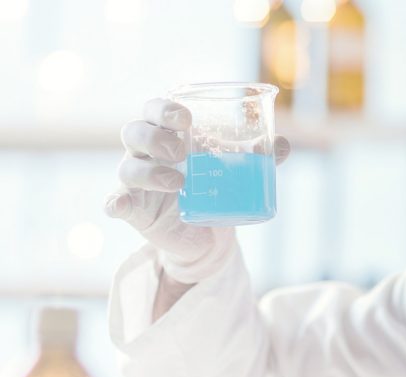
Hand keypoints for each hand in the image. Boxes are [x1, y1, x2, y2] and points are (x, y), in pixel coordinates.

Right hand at [104, 98, 290, 282]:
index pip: (155, 109)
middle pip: (134, 130)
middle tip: (180, 150)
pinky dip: (114, 202)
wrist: (205, 233)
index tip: (186, 118)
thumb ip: (259, 157)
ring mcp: (136, 181)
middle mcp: (147, 152)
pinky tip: (119, 205)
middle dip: (154, 136)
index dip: (164, 108)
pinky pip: (114, 202)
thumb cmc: (214, 186)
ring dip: (148, 171)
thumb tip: (283, 145)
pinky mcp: (133, 209)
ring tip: (177, 182)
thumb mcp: (236, 171)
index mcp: (169, 134)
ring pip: (127, 165)